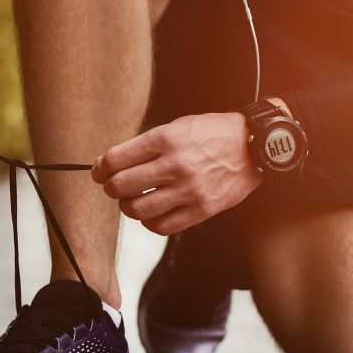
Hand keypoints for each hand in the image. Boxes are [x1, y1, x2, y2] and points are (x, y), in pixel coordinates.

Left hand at [92, 111, 263, 235]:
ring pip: (137, 209)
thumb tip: (109, 164)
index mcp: (166, 139)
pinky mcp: (202, 209)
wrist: (254, 147)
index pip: (116, 159)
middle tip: (115, 187)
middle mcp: (175, 165)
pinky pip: (161, 226)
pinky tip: (152, 213)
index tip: (99, 172)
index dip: (100, 168)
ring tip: (133, 201)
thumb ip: (145, 145)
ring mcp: (189, 190)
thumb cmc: (213, 134)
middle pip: (121, 186)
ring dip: (128, 207)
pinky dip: (149, 222)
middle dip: (111, 188)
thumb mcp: (178, 127)